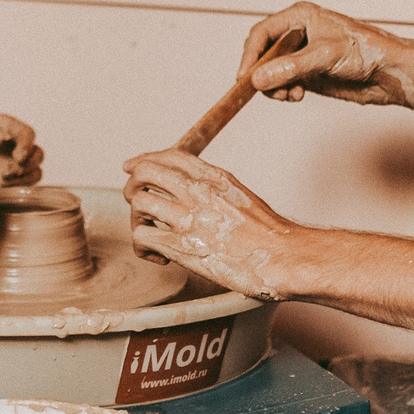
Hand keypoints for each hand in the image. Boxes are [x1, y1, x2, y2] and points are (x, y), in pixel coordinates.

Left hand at [0, 112, 44, 184]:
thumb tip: (4, 137)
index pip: (23, 132)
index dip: (25, 141)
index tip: (17, 153)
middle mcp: (8, 147)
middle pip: (35, 152)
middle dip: (27, 160)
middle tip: (11, 169)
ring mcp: (8, 166)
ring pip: (34, 169)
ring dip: (24, 174)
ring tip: (4, 178)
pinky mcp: (5, 184)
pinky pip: (26, 184)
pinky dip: (19, 185)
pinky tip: (3, 187)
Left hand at [123, 149, 305, 299]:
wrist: (283, 258)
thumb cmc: (268, 234)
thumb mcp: (240, 196)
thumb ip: (213, 189)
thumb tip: (190, 188)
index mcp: (214, 177)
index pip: (169, 156)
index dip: (144, 159)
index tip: (130, 166)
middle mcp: (198, 192)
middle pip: (144, 172)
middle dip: (133, 186)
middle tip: (139, 203)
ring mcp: (188, 218)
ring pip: (139, 202)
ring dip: (138, 219)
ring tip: (152, 233)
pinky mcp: (181, 247)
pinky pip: (142, 237)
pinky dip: (144, 248)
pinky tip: (160, 257)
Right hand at [241, 3, 413, 107]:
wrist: (390, 73)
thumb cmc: (367, 52)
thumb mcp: (325, 56)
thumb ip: (290, 67)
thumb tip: (258, 78)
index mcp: (301, 17)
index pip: (262, 33)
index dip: (250, 55)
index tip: (245, 78)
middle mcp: (298, 34)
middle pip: (262, 53)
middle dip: (262, 73)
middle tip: (268, 90)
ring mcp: (302, 55)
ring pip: (270, 71)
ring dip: (274, 86)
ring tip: (288, 94)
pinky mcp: (308, 74)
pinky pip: (283, 83)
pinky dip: (284, 92)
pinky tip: (297, 95)